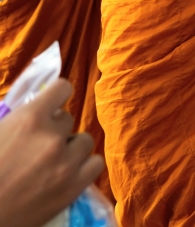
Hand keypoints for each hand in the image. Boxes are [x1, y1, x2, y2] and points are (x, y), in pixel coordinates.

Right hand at [0, 79, 103, 226]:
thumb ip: (19, 117)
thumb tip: (38, 107)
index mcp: (29, 118)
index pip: (62, 88)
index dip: (56, 95)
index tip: (51, 105)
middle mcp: (53, 136)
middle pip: (68, 119)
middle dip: (54, 128)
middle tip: (37, 145)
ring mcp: (67, 162)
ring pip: (84, 140)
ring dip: (70, 147)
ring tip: (52, 160)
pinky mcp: (75, 186)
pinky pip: (95, 164)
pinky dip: (83, 166)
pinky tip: (67, 172)